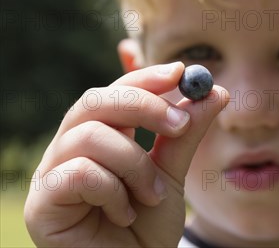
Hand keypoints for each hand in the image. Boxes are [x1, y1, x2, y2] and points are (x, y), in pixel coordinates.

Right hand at [24, 62, 228, 246]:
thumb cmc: (146, 227)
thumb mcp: (173, 175)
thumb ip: (187, 135)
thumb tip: (216, 90)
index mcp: (99, 135)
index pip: (116, 92)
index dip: (146, 78)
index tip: (180, 72)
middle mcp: (70, 148)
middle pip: (95, 100)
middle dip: (143, 105)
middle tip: (180, 124)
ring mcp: (53, 174)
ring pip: (90, 135)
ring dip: (134, 164)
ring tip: (152, 194)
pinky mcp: (42, 203)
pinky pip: (80, 173)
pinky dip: (113, 191)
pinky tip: (123, 214)